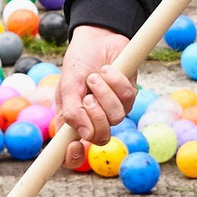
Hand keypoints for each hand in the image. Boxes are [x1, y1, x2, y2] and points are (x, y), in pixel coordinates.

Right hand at [54, 24, 135, 169]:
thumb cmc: (78, 63)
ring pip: (116, 117)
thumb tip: (83, 136)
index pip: (72, 152)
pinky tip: (107, 70)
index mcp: (74, 121)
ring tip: (95, 77)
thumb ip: (71, 112)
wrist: (97, 38)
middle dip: (95, 115)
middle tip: (87, 95)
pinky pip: (128, 97)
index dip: (73, 157)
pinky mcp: (129, 96)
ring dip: (104, 93)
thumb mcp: (67, 85)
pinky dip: (115, 81)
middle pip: (100, 137)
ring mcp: (113, 109)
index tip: (75, 148)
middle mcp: (94, 119)